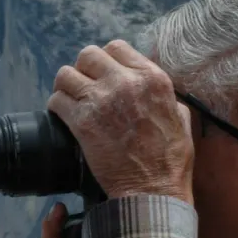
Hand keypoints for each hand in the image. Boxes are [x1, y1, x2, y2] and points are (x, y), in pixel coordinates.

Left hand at [47, 39, 193, 202]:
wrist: (153, 190)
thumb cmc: (170, 161)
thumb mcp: (181, 119)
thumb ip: (167, 98)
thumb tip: (157, 93)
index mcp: (152, 78)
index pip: (117, 47)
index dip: (106, 60)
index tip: (103, 74)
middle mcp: (125, 82)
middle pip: (88, 55)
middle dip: (84, 69)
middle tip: (85, 87)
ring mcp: (101, 100)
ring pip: (66, 74)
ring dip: (66, 86)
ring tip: (70, 100)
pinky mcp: (82, 122)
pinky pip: (56, 100)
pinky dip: (57, 107)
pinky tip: (63, 117)